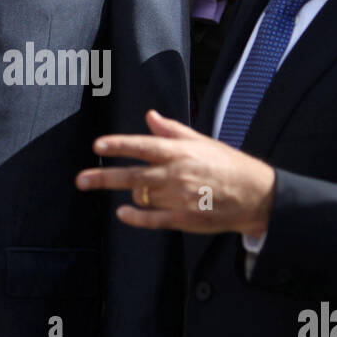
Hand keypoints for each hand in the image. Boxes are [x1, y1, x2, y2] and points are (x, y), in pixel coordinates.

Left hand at [76, 108, 275, 236]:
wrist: (256, 195)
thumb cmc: (228, 165)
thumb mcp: (202, 142)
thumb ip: (173, 130)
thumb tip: (150, 117)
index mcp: (180, 152)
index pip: (142, 146)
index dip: (118, 145)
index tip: (98, 145)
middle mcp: (176, 174)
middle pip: (132, 176)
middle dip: (103, 177)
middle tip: (80, 180)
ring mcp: (178, 198)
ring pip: (141, 196)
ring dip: (129, 192)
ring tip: (120, 188)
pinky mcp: (182, 219)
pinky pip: (151, 219)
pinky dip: (134, 217)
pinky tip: (122, 212)